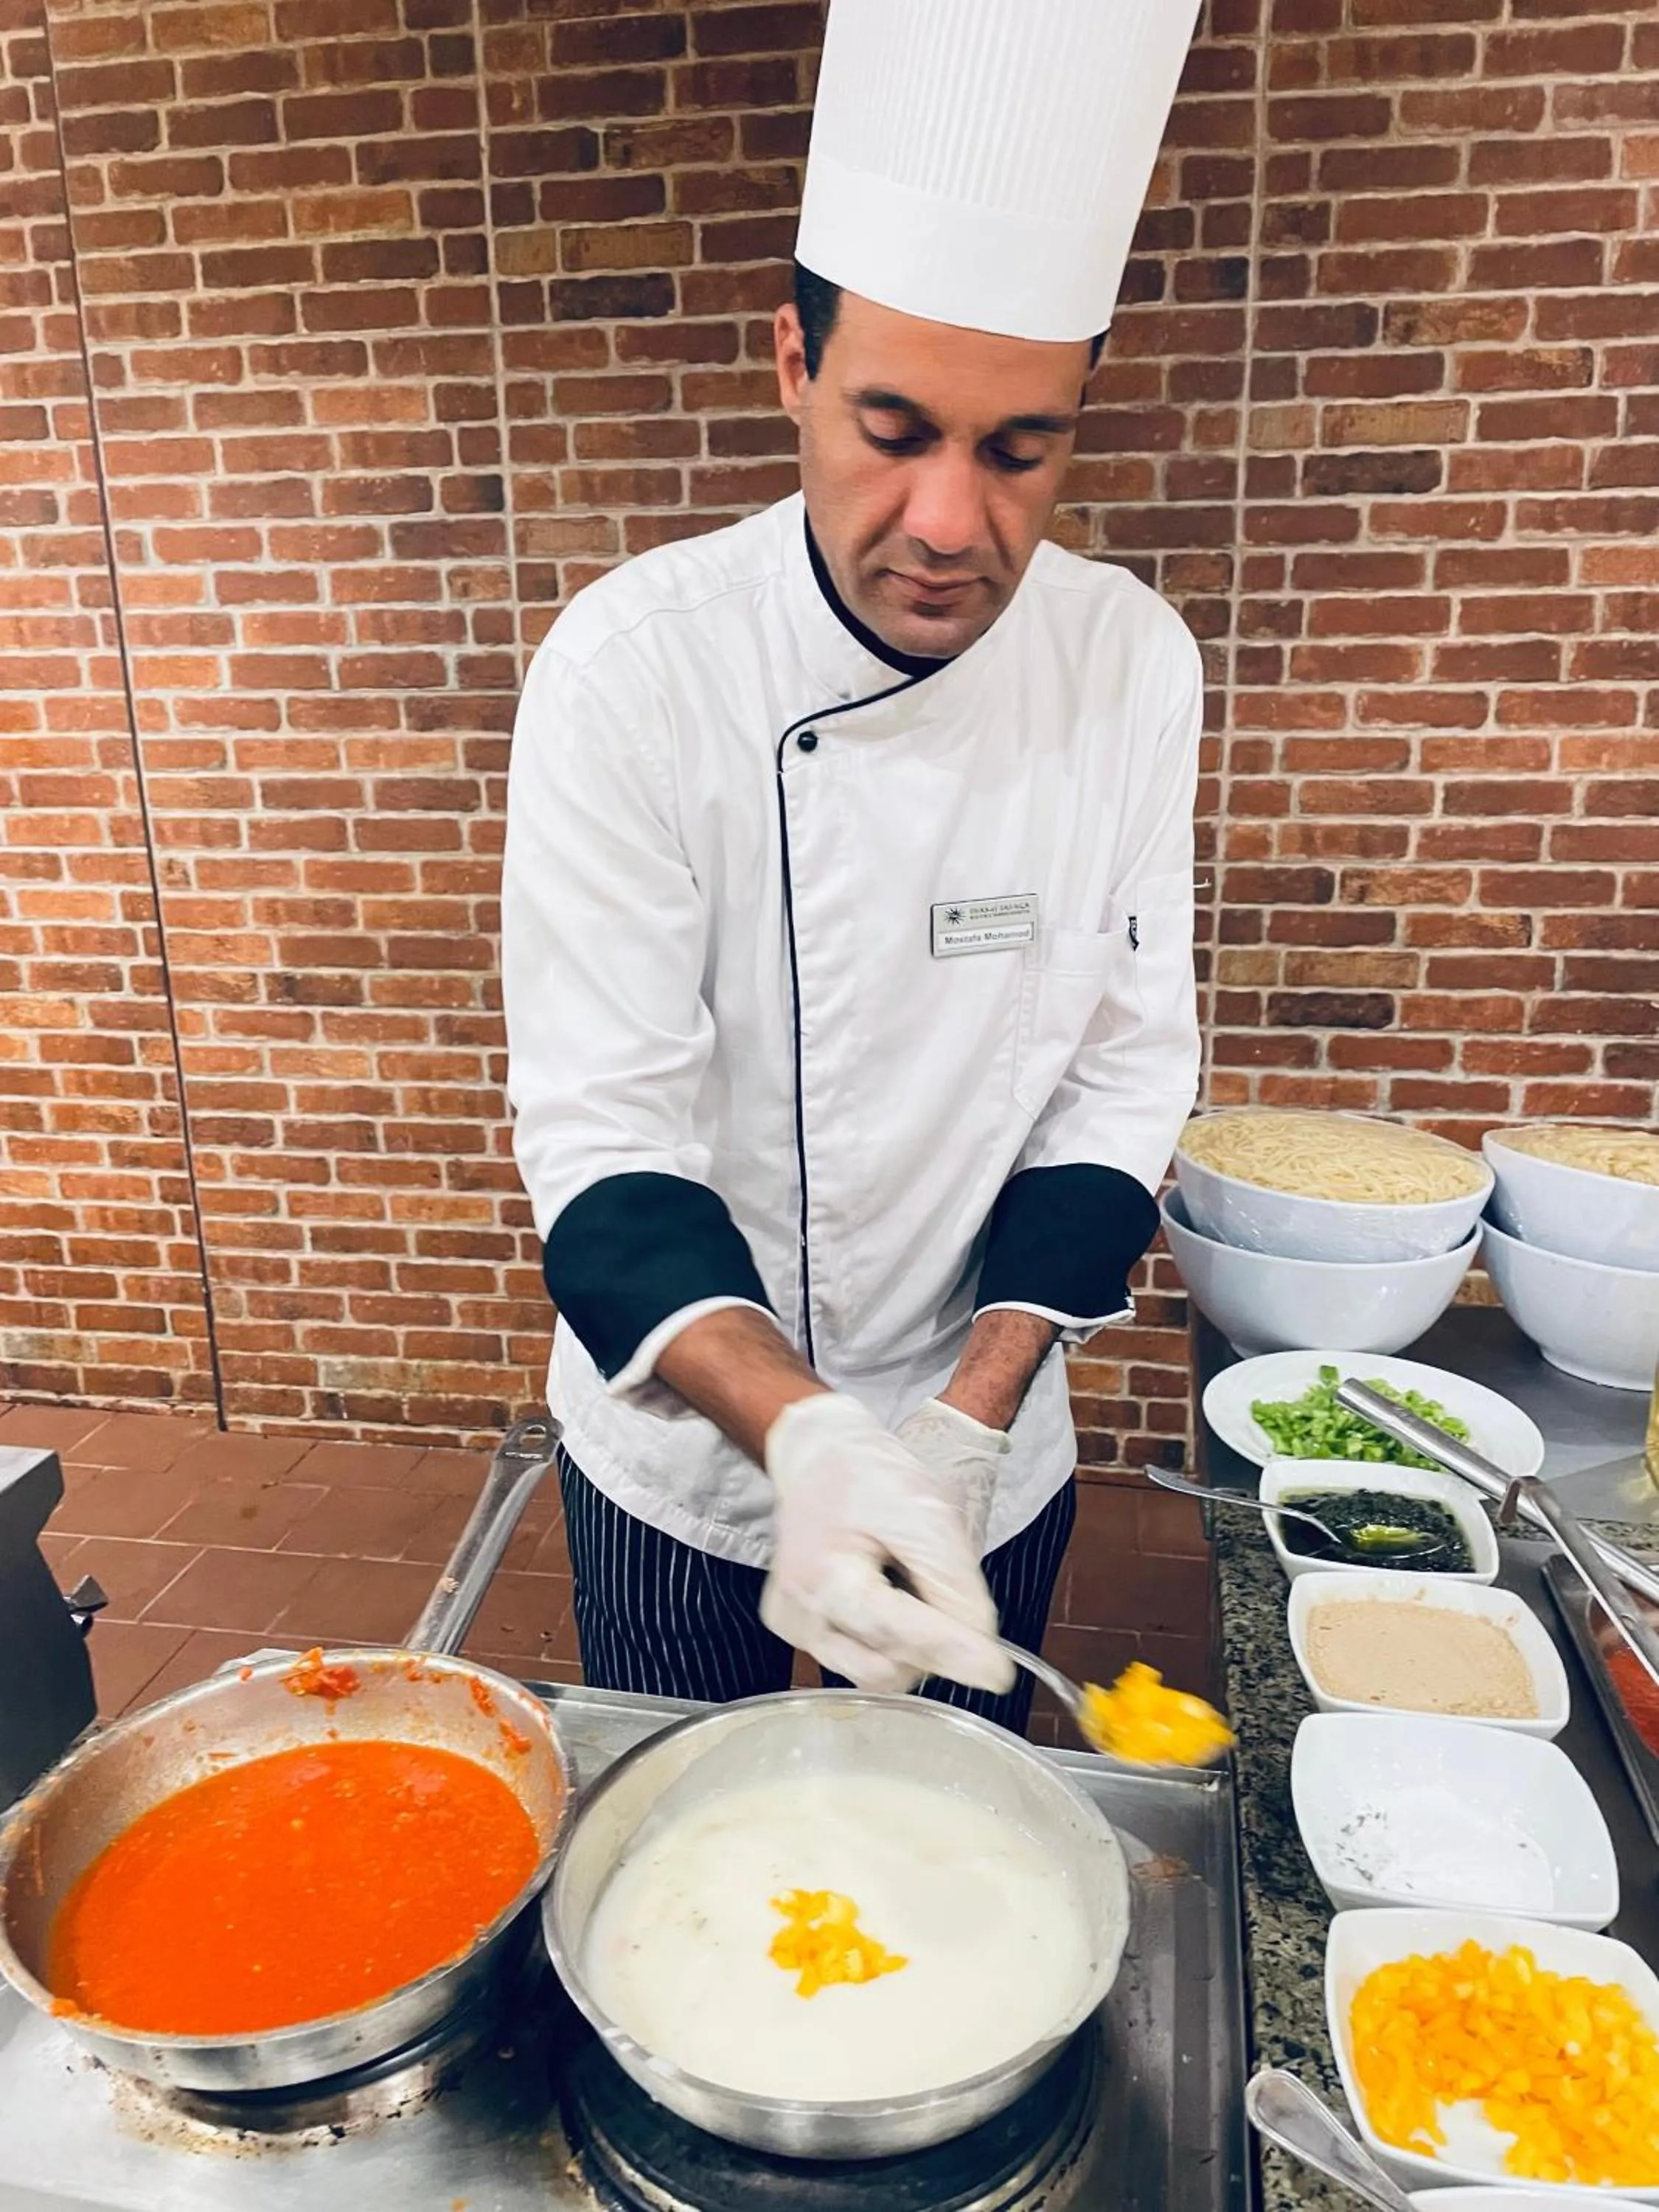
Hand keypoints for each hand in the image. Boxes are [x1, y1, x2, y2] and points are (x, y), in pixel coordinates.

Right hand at [761, 1394, 1013, 1696]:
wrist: (822, 1458)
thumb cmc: (869, 1478)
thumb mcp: (926, 1516)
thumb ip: (953, 1586)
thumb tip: (983, 1653)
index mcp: (822, 1573)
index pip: (896, 1630)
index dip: (951, 1651)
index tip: (998, 1673)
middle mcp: (800, 1612)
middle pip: (886, 1667)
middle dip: (929, 1644)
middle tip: (935, 1588)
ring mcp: (797, 1628)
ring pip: (875, 1674)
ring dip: (908, 1645)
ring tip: (904, 1586)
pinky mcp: (801, 1635)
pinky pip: (861, 1664)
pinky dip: (887, 1642)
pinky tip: (884, 1597)